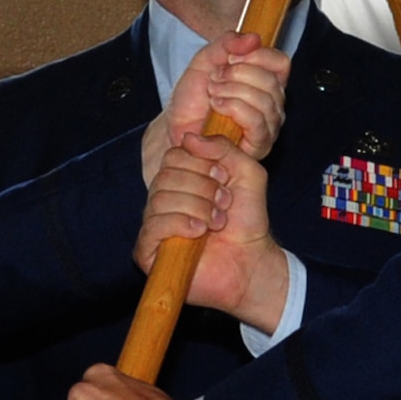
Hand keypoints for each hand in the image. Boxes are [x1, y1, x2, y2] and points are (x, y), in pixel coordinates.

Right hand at [136, 133, 288, 330]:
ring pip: (160, 198)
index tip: (223, 178)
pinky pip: (153, 225)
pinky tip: (199, 231)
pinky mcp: (148, 250)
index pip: (174, 155)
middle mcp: (165, 199)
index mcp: (182, 180)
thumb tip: (189, 138)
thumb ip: (224, 148)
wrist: (252, 261)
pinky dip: (180, 223)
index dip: (200, 163)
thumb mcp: (247, 173)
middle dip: (202, 187)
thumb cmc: (248, 220)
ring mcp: (155, 224)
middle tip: (224, 203)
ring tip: (217, 221)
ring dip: (197, 207)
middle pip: (166, 174)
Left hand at [141, 31, 289, 182]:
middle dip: (237, 74)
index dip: (258, 55)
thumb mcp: (205, 61)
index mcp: (265, 81)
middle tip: (214, 78)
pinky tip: (216, 107)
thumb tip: (253, 38)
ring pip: (265, 101)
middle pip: (272, 81)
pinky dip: (233, 108)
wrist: (177, 127)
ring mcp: (268, 126)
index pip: (280, 63)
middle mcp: (272, 104)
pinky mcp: (259, 145)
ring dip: (232, 91)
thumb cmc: (193, 99)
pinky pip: (257, 122)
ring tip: (212, 93)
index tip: (231, 57)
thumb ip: (227, 44)